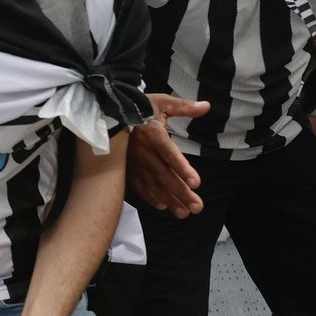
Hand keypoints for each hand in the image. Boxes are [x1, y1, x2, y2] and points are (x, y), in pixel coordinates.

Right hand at [128, 97, 209, 217]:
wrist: (109, 112)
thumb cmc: (139, 107)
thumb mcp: (162, 102)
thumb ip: (184, 106)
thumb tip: (206, 106)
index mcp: (153, 134)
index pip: (169, 153)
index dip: (182, 168)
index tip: (196, 183)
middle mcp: (143, 151)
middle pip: (164, 175)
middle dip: (181, 192)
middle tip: (197, 207)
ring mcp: (133, 162)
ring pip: (153, 184)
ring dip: (169, 199)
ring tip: (184, 213)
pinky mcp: (126, 168)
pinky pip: (138, 185)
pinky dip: (150, 196)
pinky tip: (163, 206)